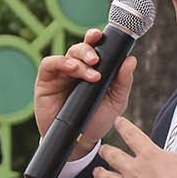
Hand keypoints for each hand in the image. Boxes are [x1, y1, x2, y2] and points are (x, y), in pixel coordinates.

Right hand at [34, 28, 138, 161]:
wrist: (79, 142)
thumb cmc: (96, 120)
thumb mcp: (115, 102)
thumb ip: (123, 81)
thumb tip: (131, 60)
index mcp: (93, 70)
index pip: (94, 48)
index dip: (97, 39)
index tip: (102, 35)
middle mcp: (76, 69)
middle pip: (80, 48)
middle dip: (89, 49)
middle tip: (96, 60)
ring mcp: (60, 75)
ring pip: (67, 54)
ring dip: (79, 58)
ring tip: (90, 72)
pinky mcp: (45, 82)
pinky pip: (49, 64)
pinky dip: (60, 62)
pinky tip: (72, 69)